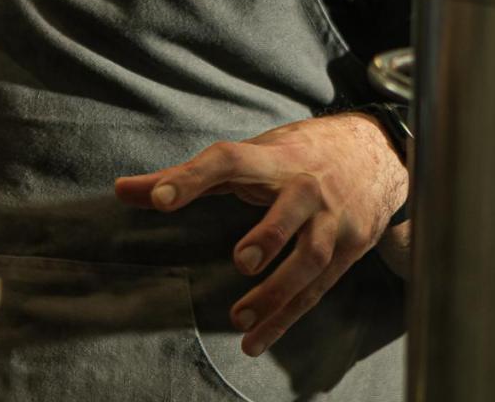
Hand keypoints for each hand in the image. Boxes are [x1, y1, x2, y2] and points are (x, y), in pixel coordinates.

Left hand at [113, 113, 406, 357]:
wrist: (373, 154)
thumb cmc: (292, 155)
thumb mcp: (245, 155)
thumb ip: (182, 177)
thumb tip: (120, 190)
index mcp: (272, 158)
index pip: (228, 161)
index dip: (192, 177)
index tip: (158, 199)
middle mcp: (306, 186)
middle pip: (292, 209)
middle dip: (270, 233)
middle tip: (240, 260)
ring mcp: (332, 220)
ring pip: (312, 257)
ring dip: (279, 291)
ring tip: (240, 319)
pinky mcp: (349, 249)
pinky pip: (317, 290)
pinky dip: (287, 317)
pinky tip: (258, 340)